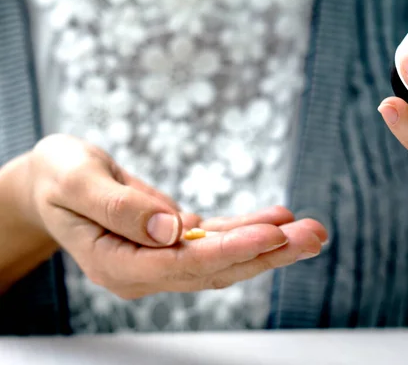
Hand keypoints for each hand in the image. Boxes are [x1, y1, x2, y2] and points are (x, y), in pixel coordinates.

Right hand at [23, 135, 326, 298]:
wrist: (53, 181)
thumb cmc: (59, 177)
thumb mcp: (77, 182)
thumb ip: (119, 207)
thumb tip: (171, 227)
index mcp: (118, 263)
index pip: (186, 265)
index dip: (233, 249)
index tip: (274, 233)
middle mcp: (146, 269)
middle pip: (217, 267)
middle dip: (269, 251)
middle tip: (314, 234)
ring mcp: (162, 256)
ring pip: (225, 255)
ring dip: (271, 243)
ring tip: (312, 229)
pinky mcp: (173, 238)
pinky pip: (217, 236)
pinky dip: (248, 226)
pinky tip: (278, 216)